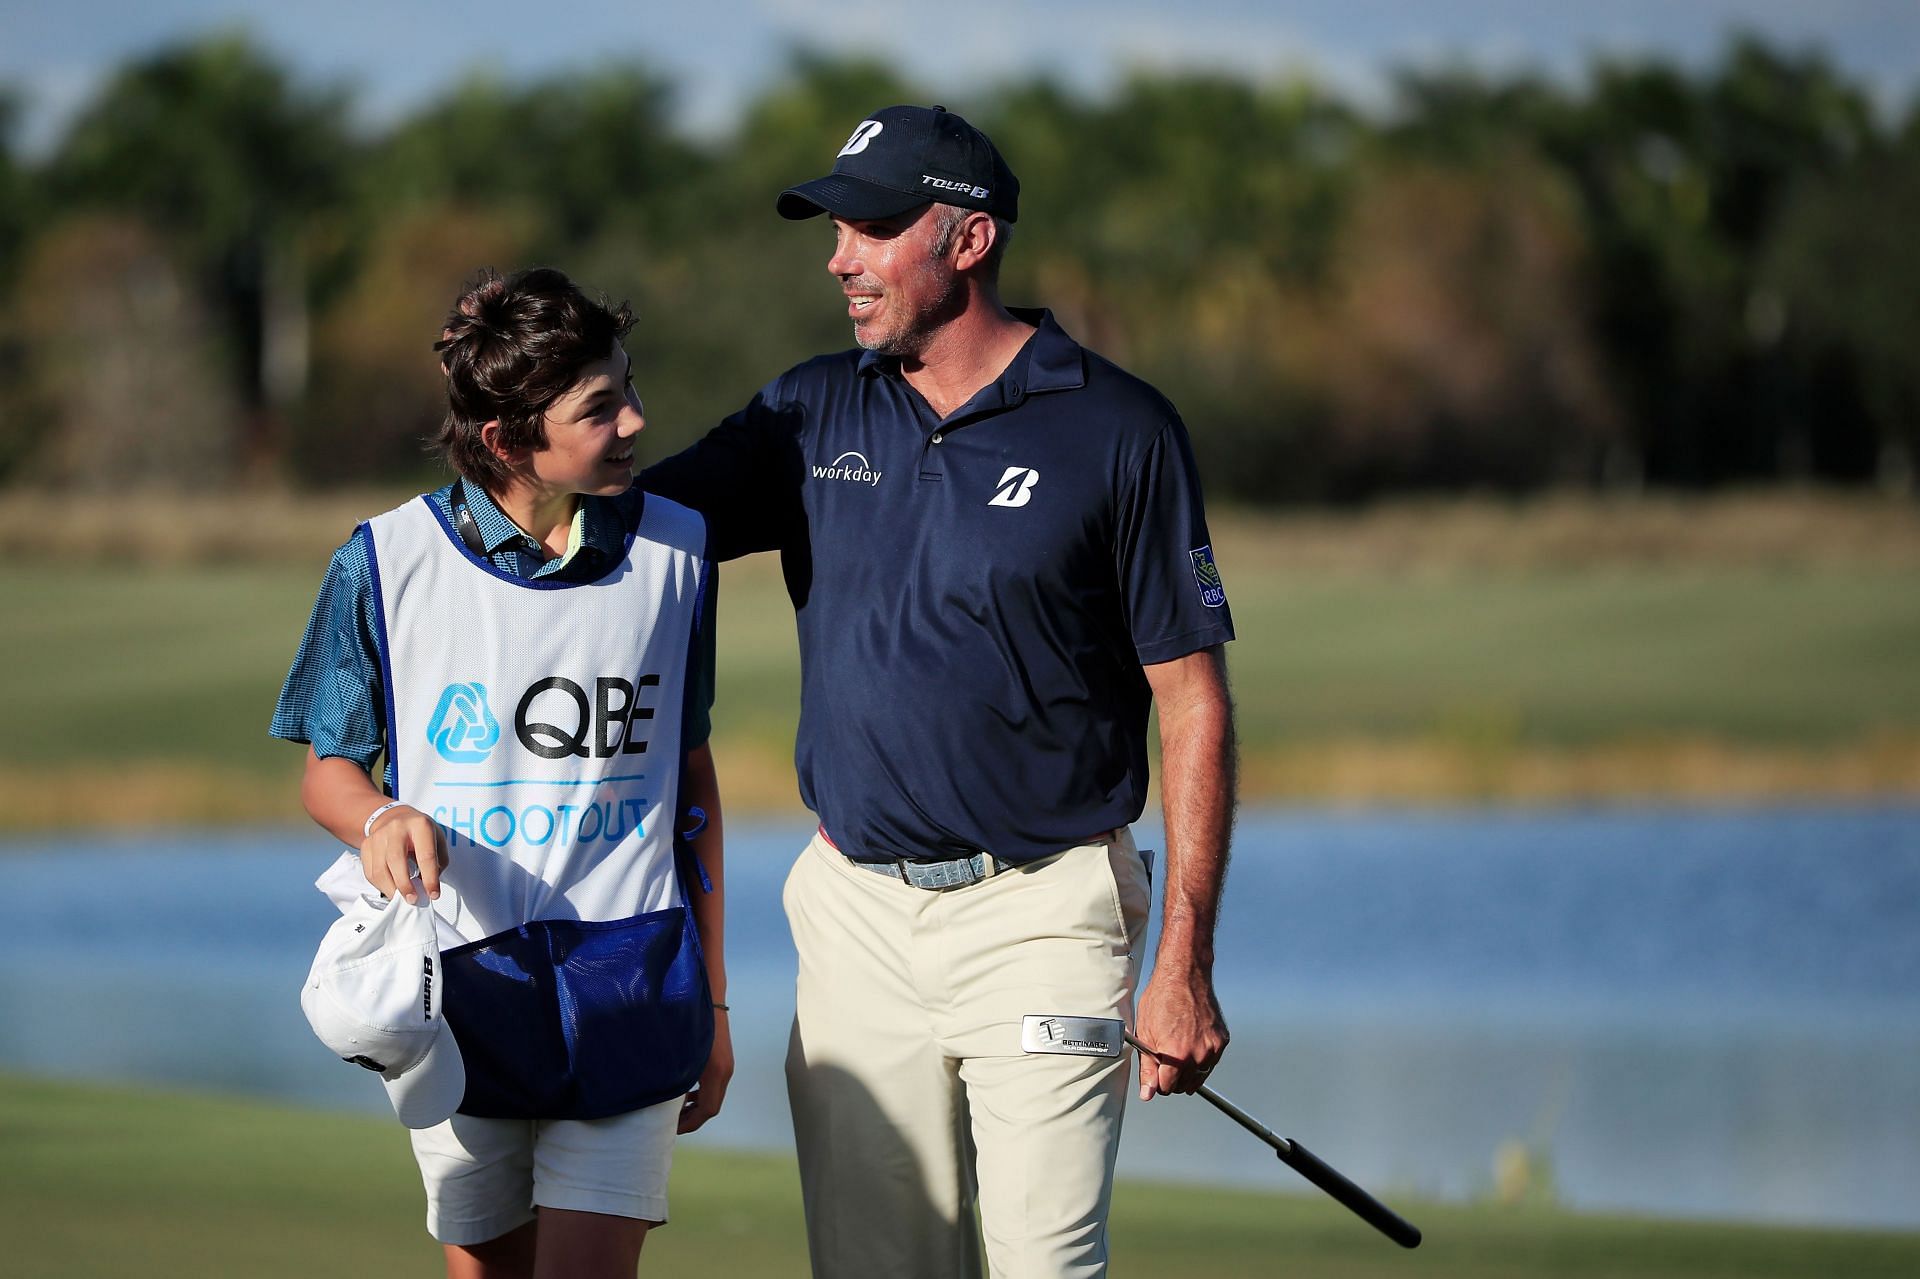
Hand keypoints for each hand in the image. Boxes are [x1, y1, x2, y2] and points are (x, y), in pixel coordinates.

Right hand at [359, 805, 448, 903]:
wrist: (394, 817)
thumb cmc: (420, 833)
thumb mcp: (437, 840)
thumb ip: (438, 862)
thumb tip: (427, 886)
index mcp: (419, 825)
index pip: (425, 855)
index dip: (430, 878)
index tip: (433, 895)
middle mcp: (396, 828)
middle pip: (396, 861)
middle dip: (405, 885)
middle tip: (413, 900)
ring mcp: (378, 836)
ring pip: (379, 869)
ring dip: (391, 889)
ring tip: (401, 899)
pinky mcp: (366, 846)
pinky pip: (370, 872)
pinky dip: (381, 885)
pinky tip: (391, 889)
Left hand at [678, 1007, 733, 1133]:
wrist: (708, 996)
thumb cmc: (690, 1022)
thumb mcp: (680, 1053)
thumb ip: (675, 1077)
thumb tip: (661, 1100)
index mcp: (716, 1072)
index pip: (708, 1110)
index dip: (690, 1123)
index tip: (673, 1129)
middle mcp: (725, 1071)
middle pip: (713, 1106)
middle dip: (692, 1118)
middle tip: (671, 1124)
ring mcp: (726, 1065)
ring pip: (714, 1095)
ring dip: (696, 1106)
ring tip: (675, 1110)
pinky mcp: (723, 1059)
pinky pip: (714, 1084)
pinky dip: (700, 1094)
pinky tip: (684, 1090)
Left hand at [1133, 965, 1228, 1100]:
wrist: (1184, 976)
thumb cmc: (1162, 998)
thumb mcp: (1145, 1033)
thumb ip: (1147, 1068)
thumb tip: (1148, 1093)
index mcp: (1176, 1055)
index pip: (1167, 1088)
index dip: (1158, 1081)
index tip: (1156, 1072)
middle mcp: (1198, 1055)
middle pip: (1184, 1086)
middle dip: (1172, 1078)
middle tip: (1164, 1058)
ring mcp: (1213, 1048)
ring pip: (1199, 1077)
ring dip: (1187, 1071)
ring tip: (1177, 1050)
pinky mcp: (1222, 1041)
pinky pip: (1211, 1063)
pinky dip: (1201, 1059)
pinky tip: (1191, 1043)